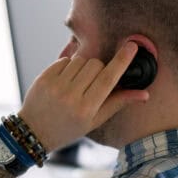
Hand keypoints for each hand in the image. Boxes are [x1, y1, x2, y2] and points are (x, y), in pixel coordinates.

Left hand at [18, 42, 149, 151]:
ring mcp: (54, 86)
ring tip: (77, 82)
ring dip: (83, 67)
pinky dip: (68, 66)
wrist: (33, 131)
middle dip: (99, 68)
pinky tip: (65, 80)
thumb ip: (118, 103)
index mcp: (86, 108)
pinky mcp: (43, 78)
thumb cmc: (67, 128)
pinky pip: (64, 60)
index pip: (108, 78)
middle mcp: (70, 96)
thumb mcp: (94, 121)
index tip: (131, 46)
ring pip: (80, 60)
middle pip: (95, 64)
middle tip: (93, 82)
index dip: (122, 61)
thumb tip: (144, 94)